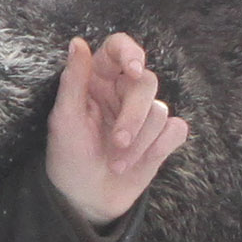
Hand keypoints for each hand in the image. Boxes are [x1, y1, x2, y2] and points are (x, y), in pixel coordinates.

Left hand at [45, 32, 189, 228]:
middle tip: (116, 143)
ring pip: (160, 110)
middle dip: (133, 117)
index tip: (133, 70)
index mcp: (97, 79)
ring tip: (117, 164)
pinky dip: (159, 147)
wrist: (85, 199)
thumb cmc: (68, 157)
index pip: (118, 48)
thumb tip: (78, 43)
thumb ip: (74, 80)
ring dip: (139, 142)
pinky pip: (176, 129)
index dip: (130, 52)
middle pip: (146, 82)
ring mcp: (144, 114)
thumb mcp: (64, 120)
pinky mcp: (161, 137)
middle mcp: (123, 91)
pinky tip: (140, 162)